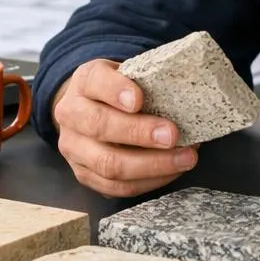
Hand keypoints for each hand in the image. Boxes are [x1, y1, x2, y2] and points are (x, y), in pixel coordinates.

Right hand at [52, 58, 196, 197]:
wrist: (89, 108)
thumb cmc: (120, 90)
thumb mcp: (128, 74)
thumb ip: (149, 81)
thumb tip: (188, 95)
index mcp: (85, 81)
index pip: (96, 81)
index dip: (115, 90)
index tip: (139, 99)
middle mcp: (71, 114)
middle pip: (99, 126)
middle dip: (139, 133)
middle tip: (172, 135)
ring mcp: (73, 148)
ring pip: (108, 163)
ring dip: (151, 165)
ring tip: (184, 158)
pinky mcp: (83, 174)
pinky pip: (115, 186)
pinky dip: (148, 181)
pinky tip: (172, 171)